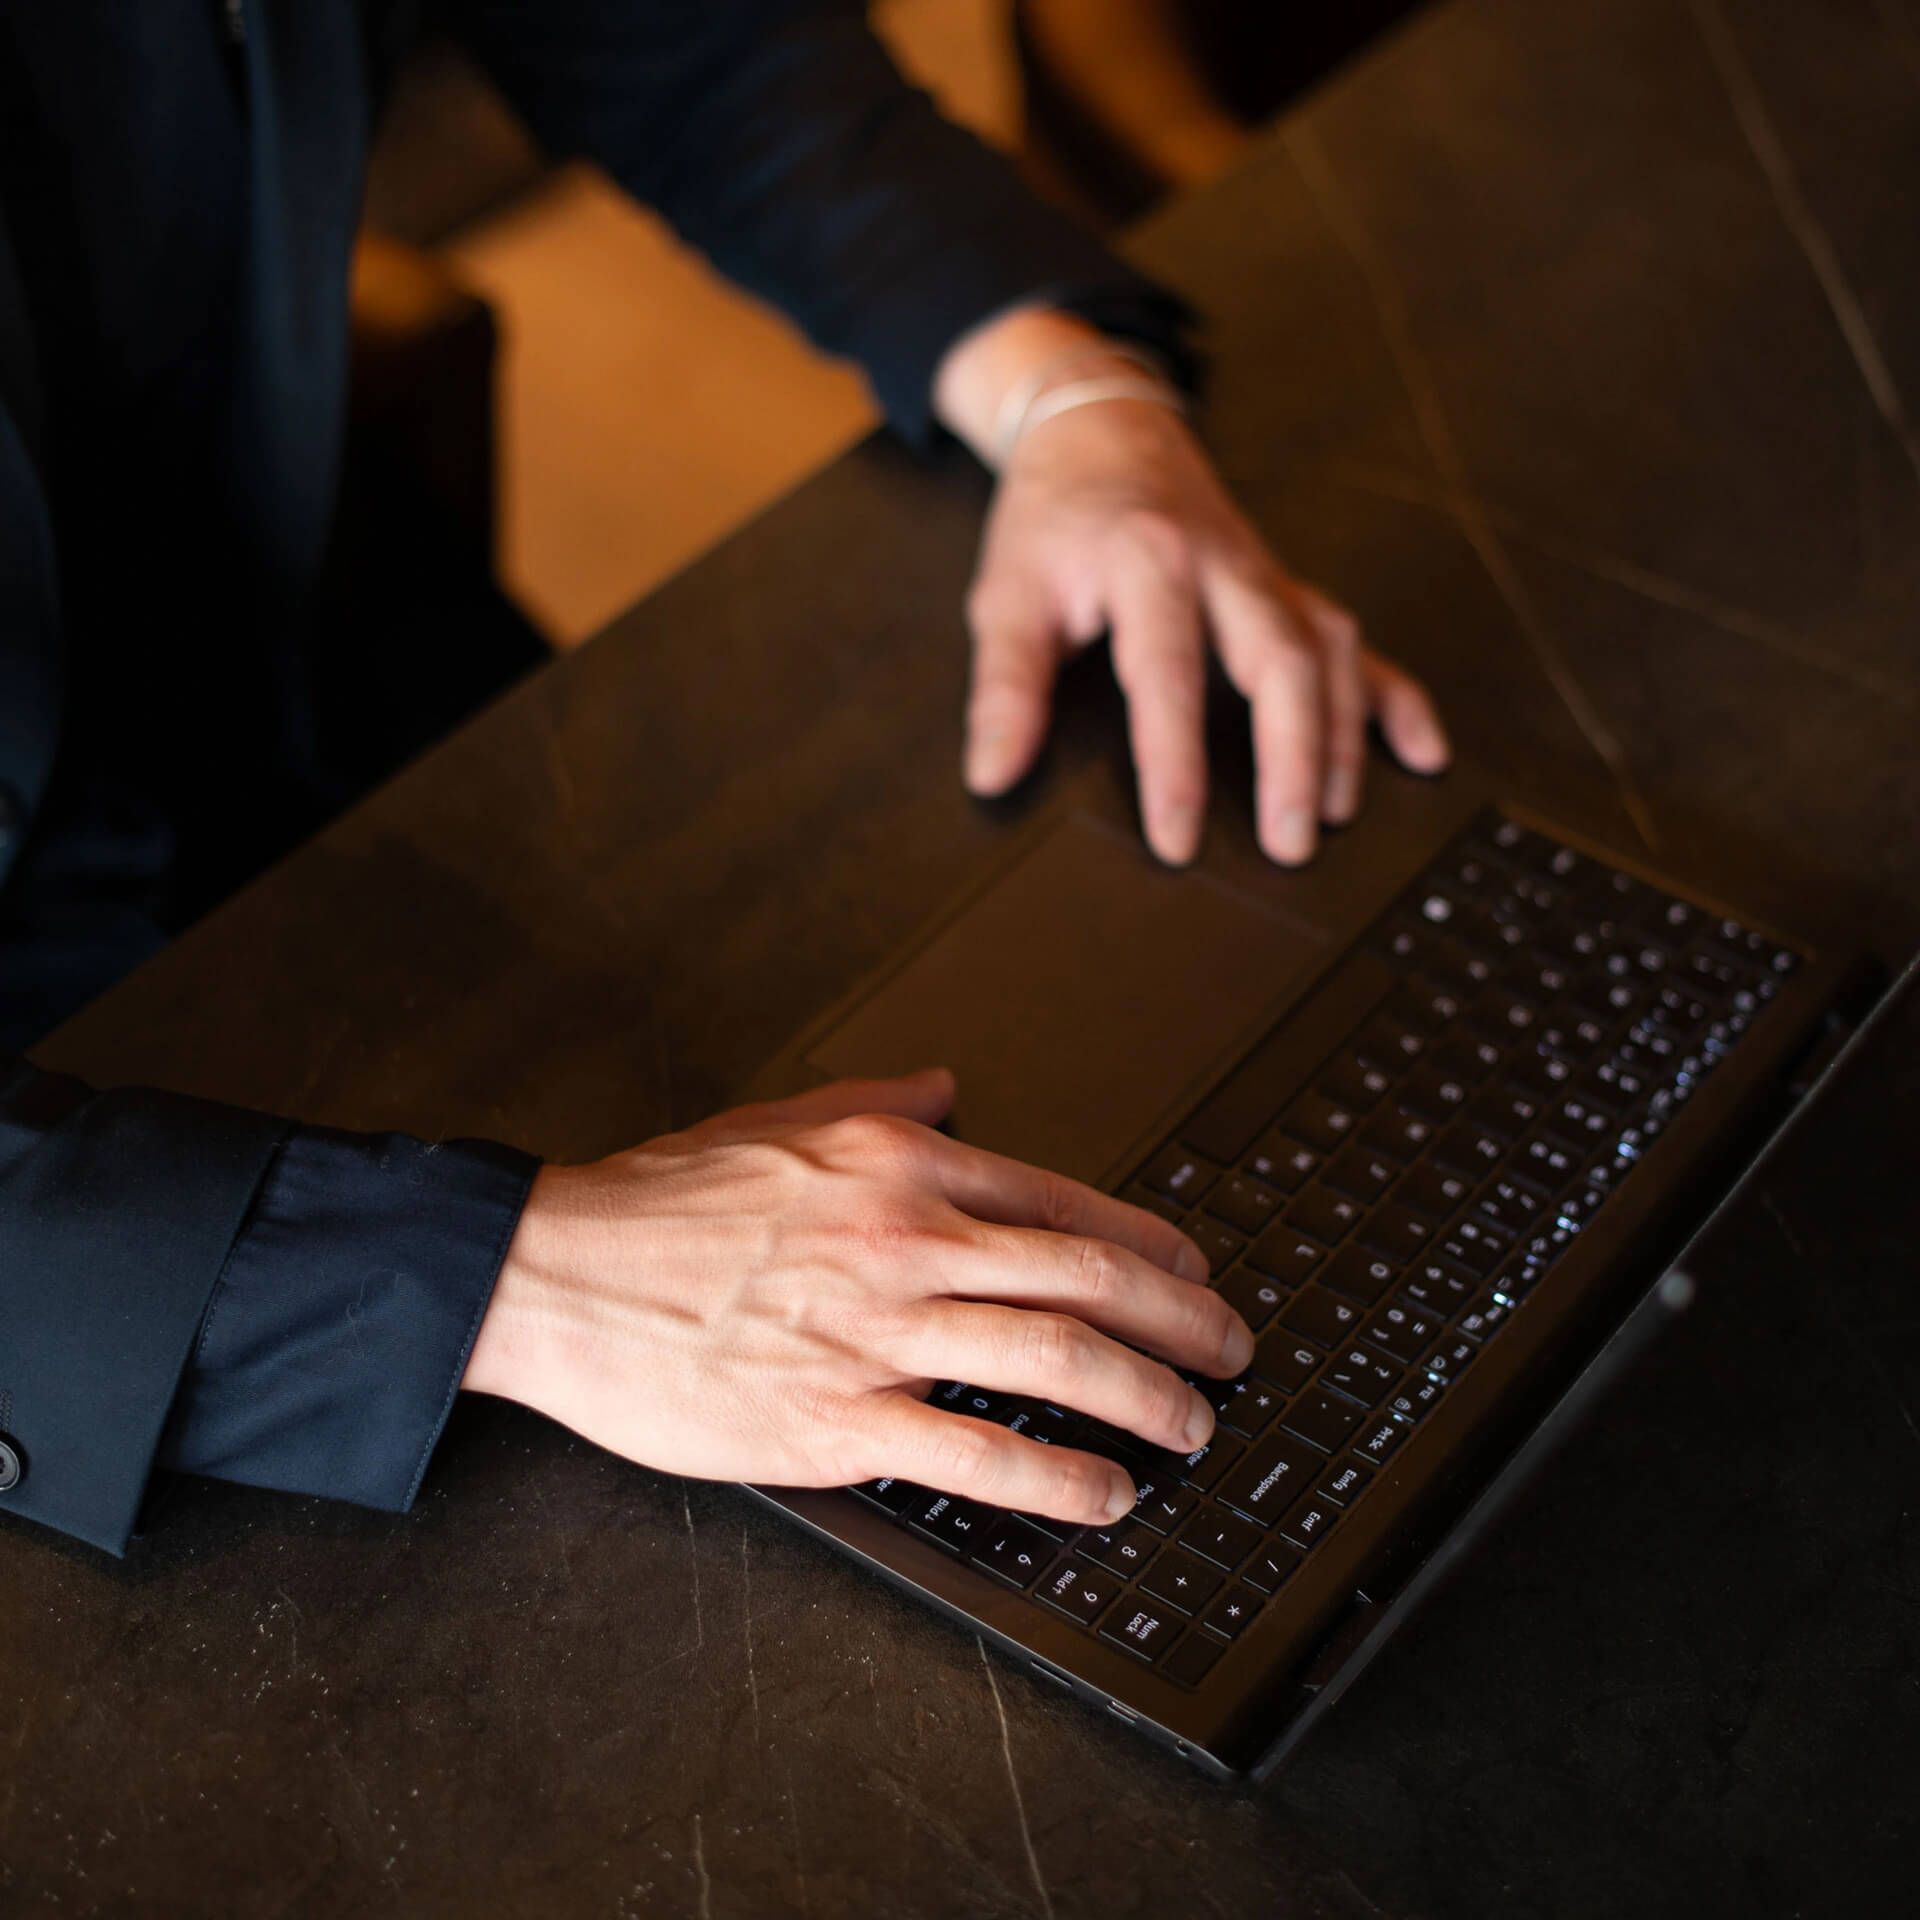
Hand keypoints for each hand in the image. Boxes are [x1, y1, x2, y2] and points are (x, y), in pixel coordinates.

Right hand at [463, 1069, 1252, 1524]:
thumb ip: (884, 1097)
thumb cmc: (664, 1199)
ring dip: (1148, 1398)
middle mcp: (908, 1238)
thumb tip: (952, 1083)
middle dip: (1185, 1321)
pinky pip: (980, 1452)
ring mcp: (878, 1332)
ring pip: (1056, 1359)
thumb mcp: (784, 1118)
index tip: (1195, 1275)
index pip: (1062, 1199)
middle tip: (1233, 1352)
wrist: (557, 1271)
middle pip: (1088, 1277)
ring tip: (1193, 1430)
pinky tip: (1103, 1494)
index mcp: (901, 1161)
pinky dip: (1059, 1478)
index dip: (1150, 1244)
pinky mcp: (837, 1421)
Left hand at [934, 310, 1449, 867]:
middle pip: (1283, 661)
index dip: (1174, 764)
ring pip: (1331, 651)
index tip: (1177, 839)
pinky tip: (1421, 749)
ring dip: (1340, 738)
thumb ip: (1005, 688)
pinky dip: (1393, 696)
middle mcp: (1224, 565)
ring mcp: (1266, 576)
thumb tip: (992, 775)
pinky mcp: (1289, 587)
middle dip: (1294, 759)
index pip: (1167, 674)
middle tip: (1290, 843)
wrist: (1101, 432)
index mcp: (1147, 561)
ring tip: (1335, 816)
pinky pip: (1357, 640)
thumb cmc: (1054, 523)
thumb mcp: (1007, 596)